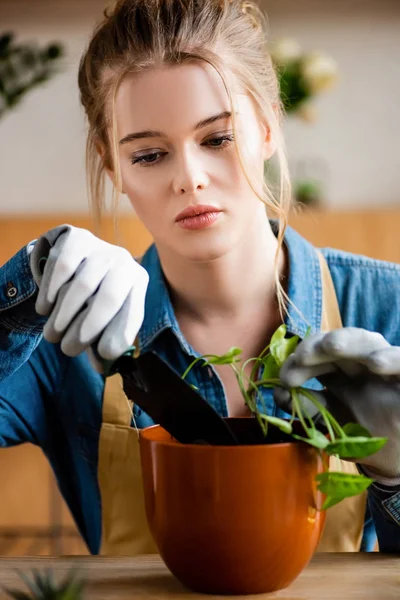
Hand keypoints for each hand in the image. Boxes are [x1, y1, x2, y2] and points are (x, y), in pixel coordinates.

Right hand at [30, 224, 148, 371]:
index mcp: (138, 283)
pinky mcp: (77, 239)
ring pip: (83, 286)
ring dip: (64, 316)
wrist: (80, 257)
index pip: (133, 314)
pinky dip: (51, 292)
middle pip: (109, 299)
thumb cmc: (95, 295)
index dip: (117, 338)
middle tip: (67, 350)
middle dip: (86, 329)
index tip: (101, 355)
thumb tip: (103, 365)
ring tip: (53, 334)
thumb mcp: (107, 315)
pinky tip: (45, 308)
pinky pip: (62, 268)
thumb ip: (105, 339)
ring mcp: (101, 247)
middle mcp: (125, 262)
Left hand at [274, 328, 399, 483]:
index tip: (284, 378)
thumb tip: (278, 393)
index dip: (300, 359)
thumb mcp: (334, 421)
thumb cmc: (367, 435)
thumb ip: (309, 407)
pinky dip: (393, 359)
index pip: (317, 353)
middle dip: (317, 345)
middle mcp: (364, 364)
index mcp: (343, 371)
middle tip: (301, 357)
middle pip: (340, 342)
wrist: (399, 459)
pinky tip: (376, 364)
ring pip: (369, 342)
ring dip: (349, 341)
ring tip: (332, 346)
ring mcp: (387, 370)